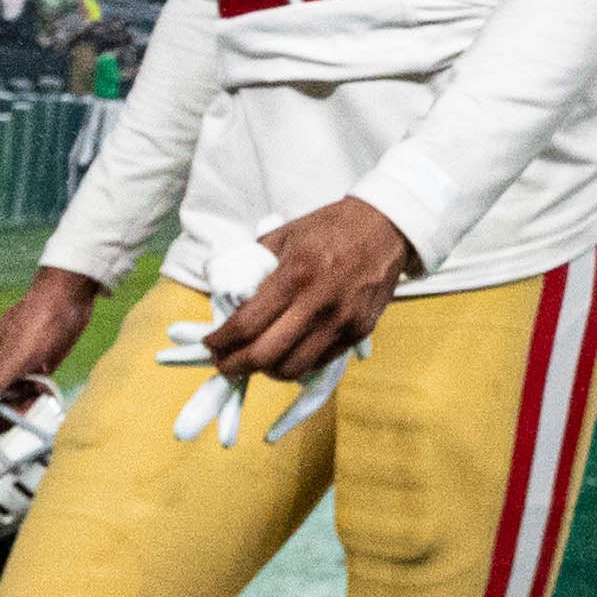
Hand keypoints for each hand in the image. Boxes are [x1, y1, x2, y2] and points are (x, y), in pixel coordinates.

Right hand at [0, 264, 104, 417]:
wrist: (66, 302)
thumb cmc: (37, 324)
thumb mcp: (12, 361)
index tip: (17, 406)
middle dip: (14, 409)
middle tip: (31, 389)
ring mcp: (0, 378)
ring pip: (10, 411)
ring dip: (28, 404)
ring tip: (38, 382)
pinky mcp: (21, 378)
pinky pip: (24, 402)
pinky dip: (36, 398)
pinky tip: (44, 383)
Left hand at [202, 198, 420, 382]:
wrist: (386, 226)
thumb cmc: (331, 228)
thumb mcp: (284, 236)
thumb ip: (254, 266)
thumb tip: (228, 296)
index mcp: (294, 276)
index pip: (246, 325)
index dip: (220, 342)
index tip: (210, 344)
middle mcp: (318, 304)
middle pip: (264, 355)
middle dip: (235, 365)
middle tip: (224, 363)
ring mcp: (341, 321)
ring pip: (292, 368)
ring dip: (267, 370)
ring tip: (257, 360)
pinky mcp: (359, 331)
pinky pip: (320, 362)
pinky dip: (298, 363)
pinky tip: (289, 351)